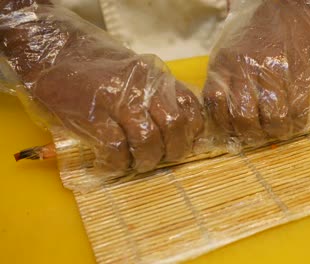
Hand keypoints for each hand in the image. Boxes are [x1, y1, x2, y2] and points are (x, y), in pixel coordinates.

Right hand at [0, 1, 203, 172]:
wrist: (54, 48)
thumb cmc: (97, 65)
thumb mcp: (136, 72)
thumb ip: (156, 94)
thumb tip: (175, 127)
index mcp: (156, 77)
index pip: (189, 107)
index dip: (191, 132)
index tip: (183, 144)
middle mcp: (142, 86)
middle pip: (173, 126)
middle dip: (173, 151)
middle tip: (161, 160)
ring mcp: (117, 100)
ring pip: (147, 140)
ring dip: (145, 160)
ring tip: (136, 164)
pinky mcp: (93, 114)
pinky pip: (115, 148)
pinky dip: (117, 164)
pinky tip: (111, 164)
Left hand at [203, 0, 309, 143]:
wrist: (293, 9)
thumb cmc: (258, 32)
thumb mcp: (229, 50)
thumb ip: (224, 79)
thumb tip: (223, 115)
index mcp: (225, 63)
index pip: (217, 107)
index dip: (226, 126)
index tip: (236, 129)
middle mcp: (247, 68)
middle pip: (244, 118)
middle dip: (252, 134)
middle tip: (259, 133)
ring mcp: (276, 72)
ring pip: (274, 119)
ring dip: (277, 130)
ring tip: (279, 127)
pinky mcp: (302, 75)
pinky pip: (299, 111)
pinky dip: (297, 123)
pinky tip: (295, 119)